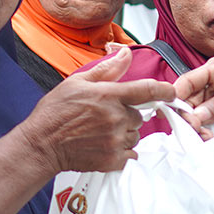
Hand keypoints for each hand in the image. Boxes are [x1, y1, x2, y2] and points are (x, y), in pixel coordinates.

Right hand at [21, 48, 174, 173]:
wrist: (42, 144)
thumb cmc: (55, 112)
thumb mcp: (77, 82)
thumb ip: (107, 69)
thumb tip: (126, 53)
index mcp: (109, 95)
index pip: (148, 90)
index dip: (165, 90)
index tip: (171, 93)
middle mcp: (115, 118)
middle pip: (140, 116)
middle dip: (128, 115)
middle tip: (106, 116)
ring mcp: (115, 140)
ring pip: (135, 136)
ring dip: (125, 134)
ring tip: (102, 132)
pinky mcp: (112, 159)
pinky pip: (130, 154)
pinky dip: (122, 151)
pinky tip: (103, 145)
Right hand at [173, 55, 213, 139]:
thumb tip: (199, 114)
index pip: (190, 80)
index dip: (177, 94)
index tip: (171, 109)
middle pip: (188, 100)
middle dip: (187, 115)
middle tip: (191, 128)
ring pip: (195, 116)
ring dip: (196, 128)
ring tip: (203, 135)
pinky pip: (206, 128)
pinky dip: (205, 135)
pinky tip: (209, 139)